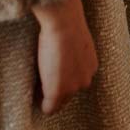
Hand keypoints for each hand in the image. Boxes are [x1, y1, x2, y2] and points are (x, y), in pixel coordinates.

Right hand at [32, 0, 97, 114]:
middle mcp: (85, 79)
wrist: (63, 22)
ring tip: (40, 90)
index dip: (63, 80)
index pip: (76, 81)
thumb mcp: (75, 39)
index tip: (53, 77)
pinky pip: (49, 108)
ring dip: (49, 96)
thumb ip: (73, 52)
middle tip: (44, 83)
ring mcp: (72, 87)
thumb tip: (62, 54)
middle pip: (69, 94)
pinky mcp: (58, 92)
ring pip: (59, 101)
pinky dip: (44, 107)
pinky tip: (38, 103)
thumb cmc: (67, 23)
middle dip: (57, 90)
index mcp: (90, 66)